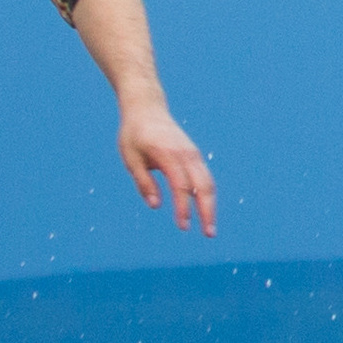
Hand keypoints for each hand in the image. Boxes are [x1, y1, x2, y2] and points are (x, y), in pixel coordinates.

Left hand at [118, 108, 216, 236]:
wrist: (146, 108)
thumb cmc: (134, 135)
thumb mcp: (131, 158)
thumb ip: (144, 182)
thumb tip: (156, 206)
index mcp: (167, 153)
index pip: (180, 185)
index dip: (183, 207)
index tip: (183, 226)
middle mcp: (185, 153)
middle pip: (203, 185)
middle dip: (207, 210)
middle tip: (209, 234)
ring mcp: (192, 153)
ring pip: (208, 182)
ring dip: (211, 205)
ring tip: (209, 227)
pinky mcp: (194, 155)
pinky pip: (205, 177)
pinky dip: (207, 194)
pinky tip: (205, 210)